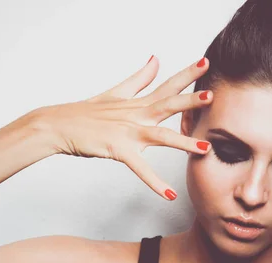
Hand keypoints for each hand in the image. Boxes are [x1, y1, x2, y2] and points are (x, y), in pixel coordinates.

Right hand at [32, 55, 212, 200]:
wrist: (58, 125)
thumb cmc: (86, 112)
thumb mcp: (116, 92)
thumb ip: (140, 79)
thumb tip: (156, 59)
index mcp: (138, 102)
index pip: (167, 85)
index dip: (187, 74)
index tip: (207, 62)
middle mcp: (136, 115)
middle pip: (168, 105)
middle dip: (191, 100)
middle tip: (212, 95)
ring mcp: (128, 133)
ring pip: (161, 137)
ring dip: (184, 142)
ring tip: (206, 148)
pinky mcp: (118, 150)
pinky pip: (140, 169)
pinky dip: (155, 183)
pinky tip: (170, 194)